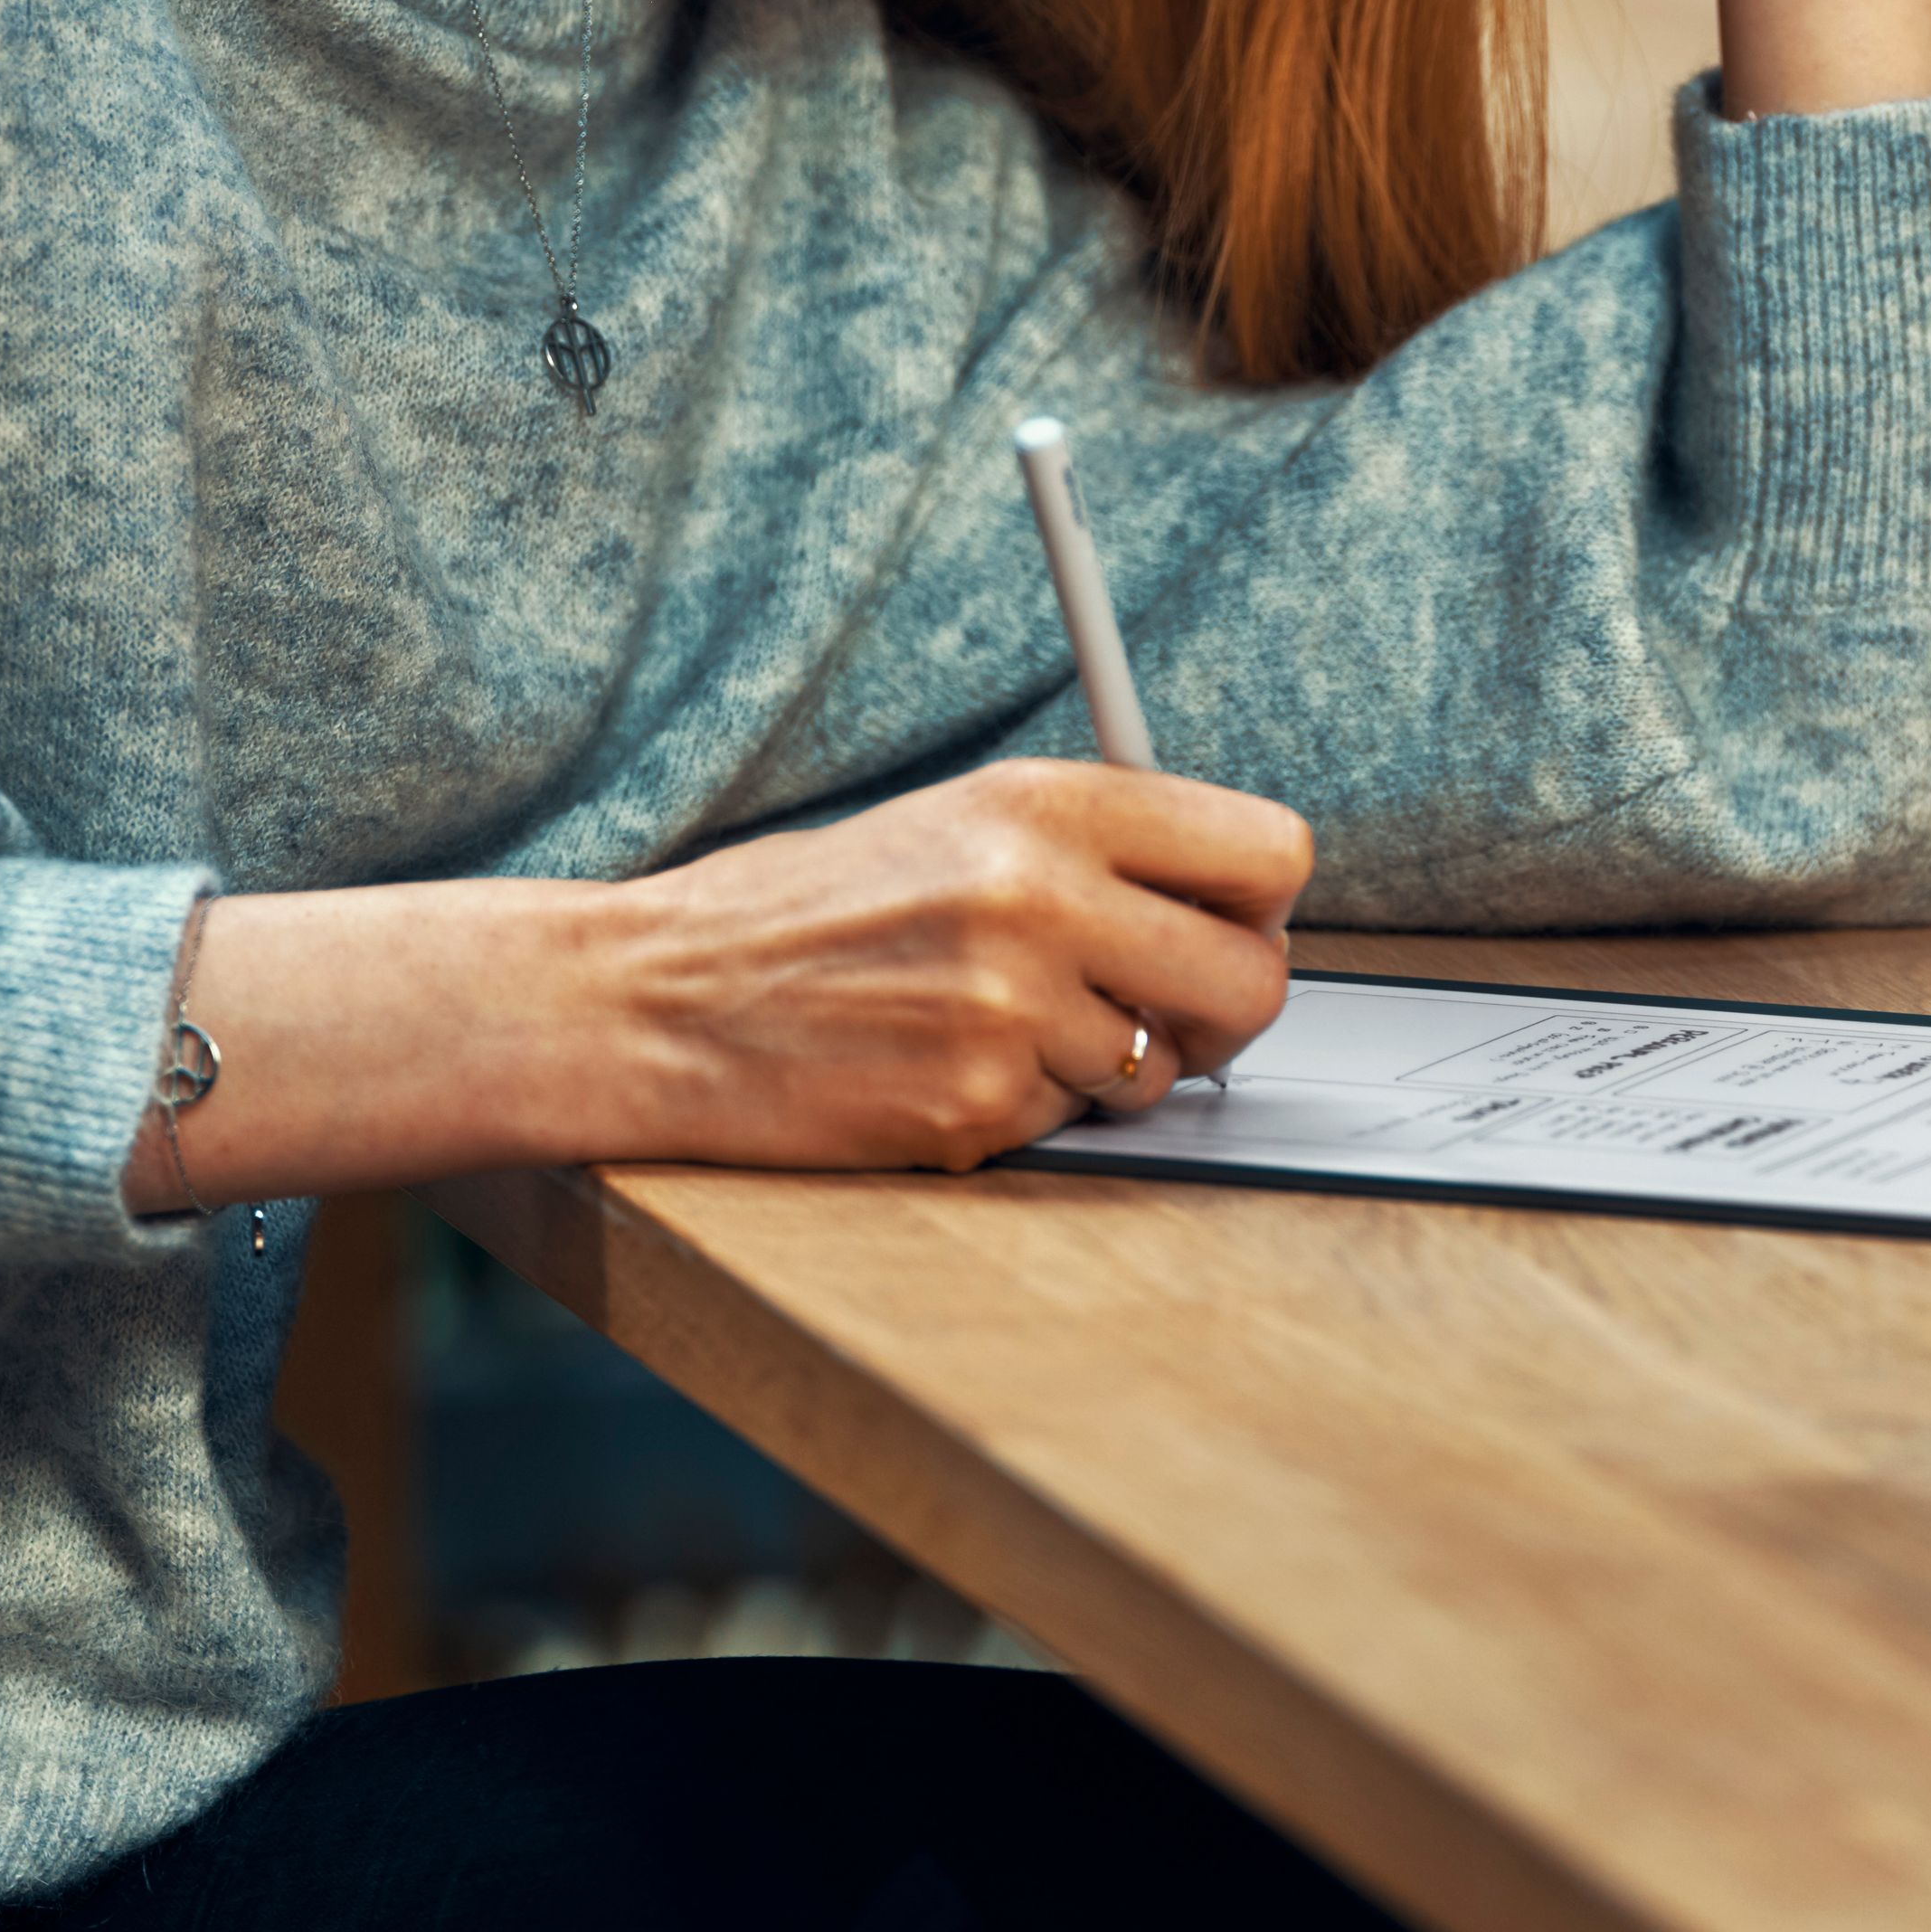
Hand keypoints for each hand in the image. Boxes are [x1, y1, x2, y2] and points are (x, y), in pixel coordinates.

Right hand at [590, 760, 1314, 1176]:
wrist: (662, 999)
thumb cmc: (811, 910)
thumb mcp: (959, 820)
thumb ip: (1098, 847)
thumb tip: (1237, 897)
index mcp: (1048, 804)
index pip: (1268, 851)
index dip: (1265, 903)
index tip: (1232, 923)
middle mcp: (1042, 899)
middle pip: (1256, 980)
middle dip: (1226, 1012)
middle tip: (1169, 1012)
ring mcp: (1010, 1013)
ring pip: (1162, 1071)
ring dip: (1109, 1070)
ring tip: (1005, 1029)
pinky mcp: (974, 1112)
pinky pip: (1069, 1127)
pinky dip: (1027, 1112)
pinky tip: (945, 1070)